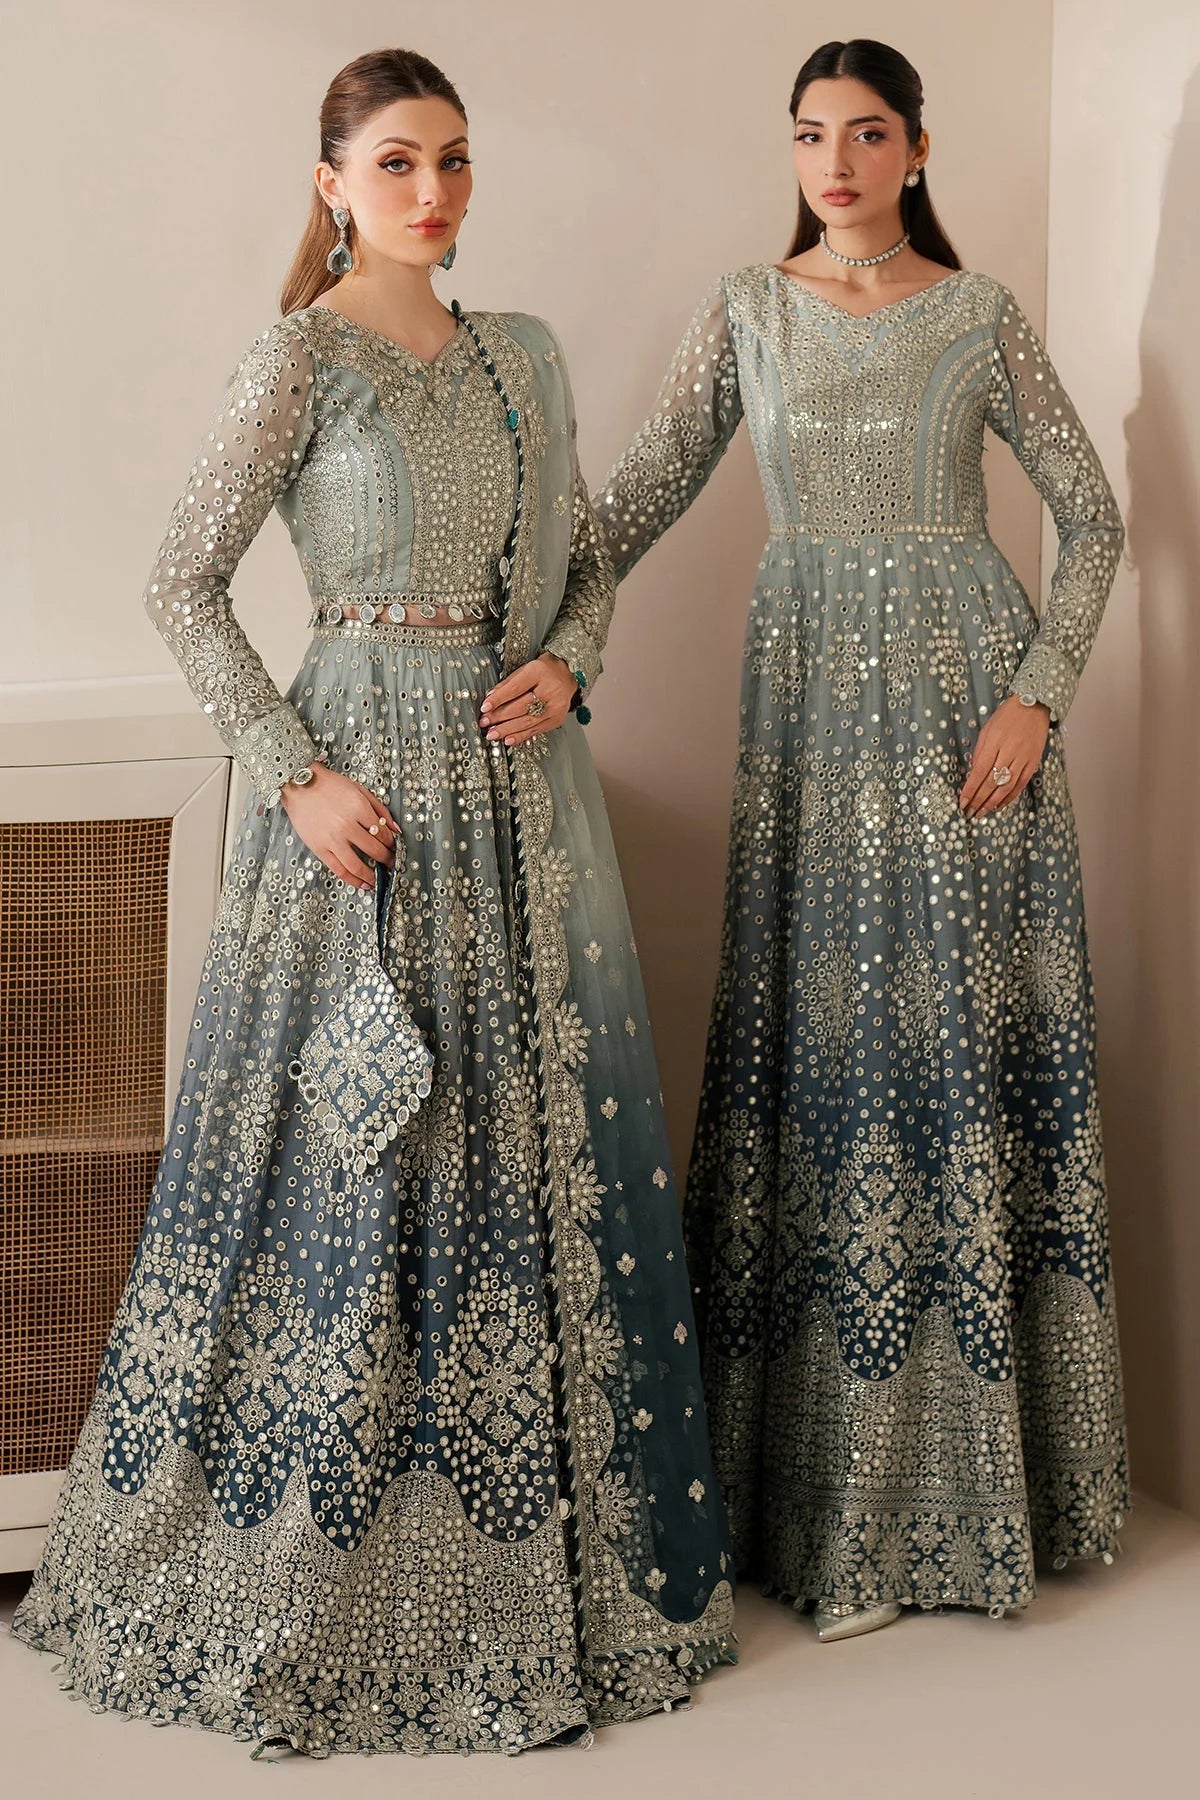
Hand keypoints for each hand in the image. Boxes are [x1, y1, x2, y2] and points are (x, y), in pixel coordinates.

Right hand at [279, 763, 397, 889]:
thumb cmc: (328, 785)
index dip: (392, 843)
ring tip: (379, 879)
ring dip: (372, 876)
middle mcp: (347, 825)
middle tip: (392, 864)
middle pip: (375, 850)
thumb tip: (395, 829)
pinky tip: (362, 883)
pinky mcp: (319, 848)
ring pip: (357, 865)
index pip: (383, 833)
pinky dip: (353, 880)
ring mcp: (332, 839)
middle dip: (387, 860)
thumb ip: (380, 809)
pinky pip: (339, 869)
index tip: (394, 848)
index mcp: (359, 809)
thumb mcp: (360, 790)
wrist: (299, 784)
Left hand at [479, 653, 578, 746]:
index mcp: (539, 673)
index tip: (485, 707)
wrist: (567, 675)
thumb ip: (507, 684)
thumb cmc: (544, 671)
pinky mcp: (556, 719)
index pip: (515, 689)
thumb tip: (490, 698)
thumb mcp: (524, 669)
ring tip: (493, 734)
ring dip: (507, 730)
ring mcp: (555, 707)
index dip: (498, 699)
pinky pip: (535, 730)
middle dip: (499, 716)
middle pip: (520, 707)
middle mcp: (549, 690)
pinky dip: (520, 736)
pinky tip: (508, 739)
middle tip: (485, 722)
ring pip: (527, 722)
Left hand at [960, 695, 1050, 818]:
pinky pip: (1020, 785)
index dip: (971, 789)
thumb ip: (980, 753)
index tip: (962, 802)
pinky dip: (1010, 797)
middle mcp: (1010, 752)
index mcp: (995, 742)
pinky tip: (1000, 805)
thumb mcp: (986, 731)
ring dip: (993, 803)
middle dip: (979, 800)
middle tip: (969, 812)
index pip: (980, 771)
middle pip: (993, 782)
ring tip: (982, 813)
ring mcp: (1023, 759)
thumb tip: (973, 775)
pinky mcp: (1033, 763)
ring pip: (1007, 787)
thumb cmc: (1006, 717)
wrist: (1033, 707)